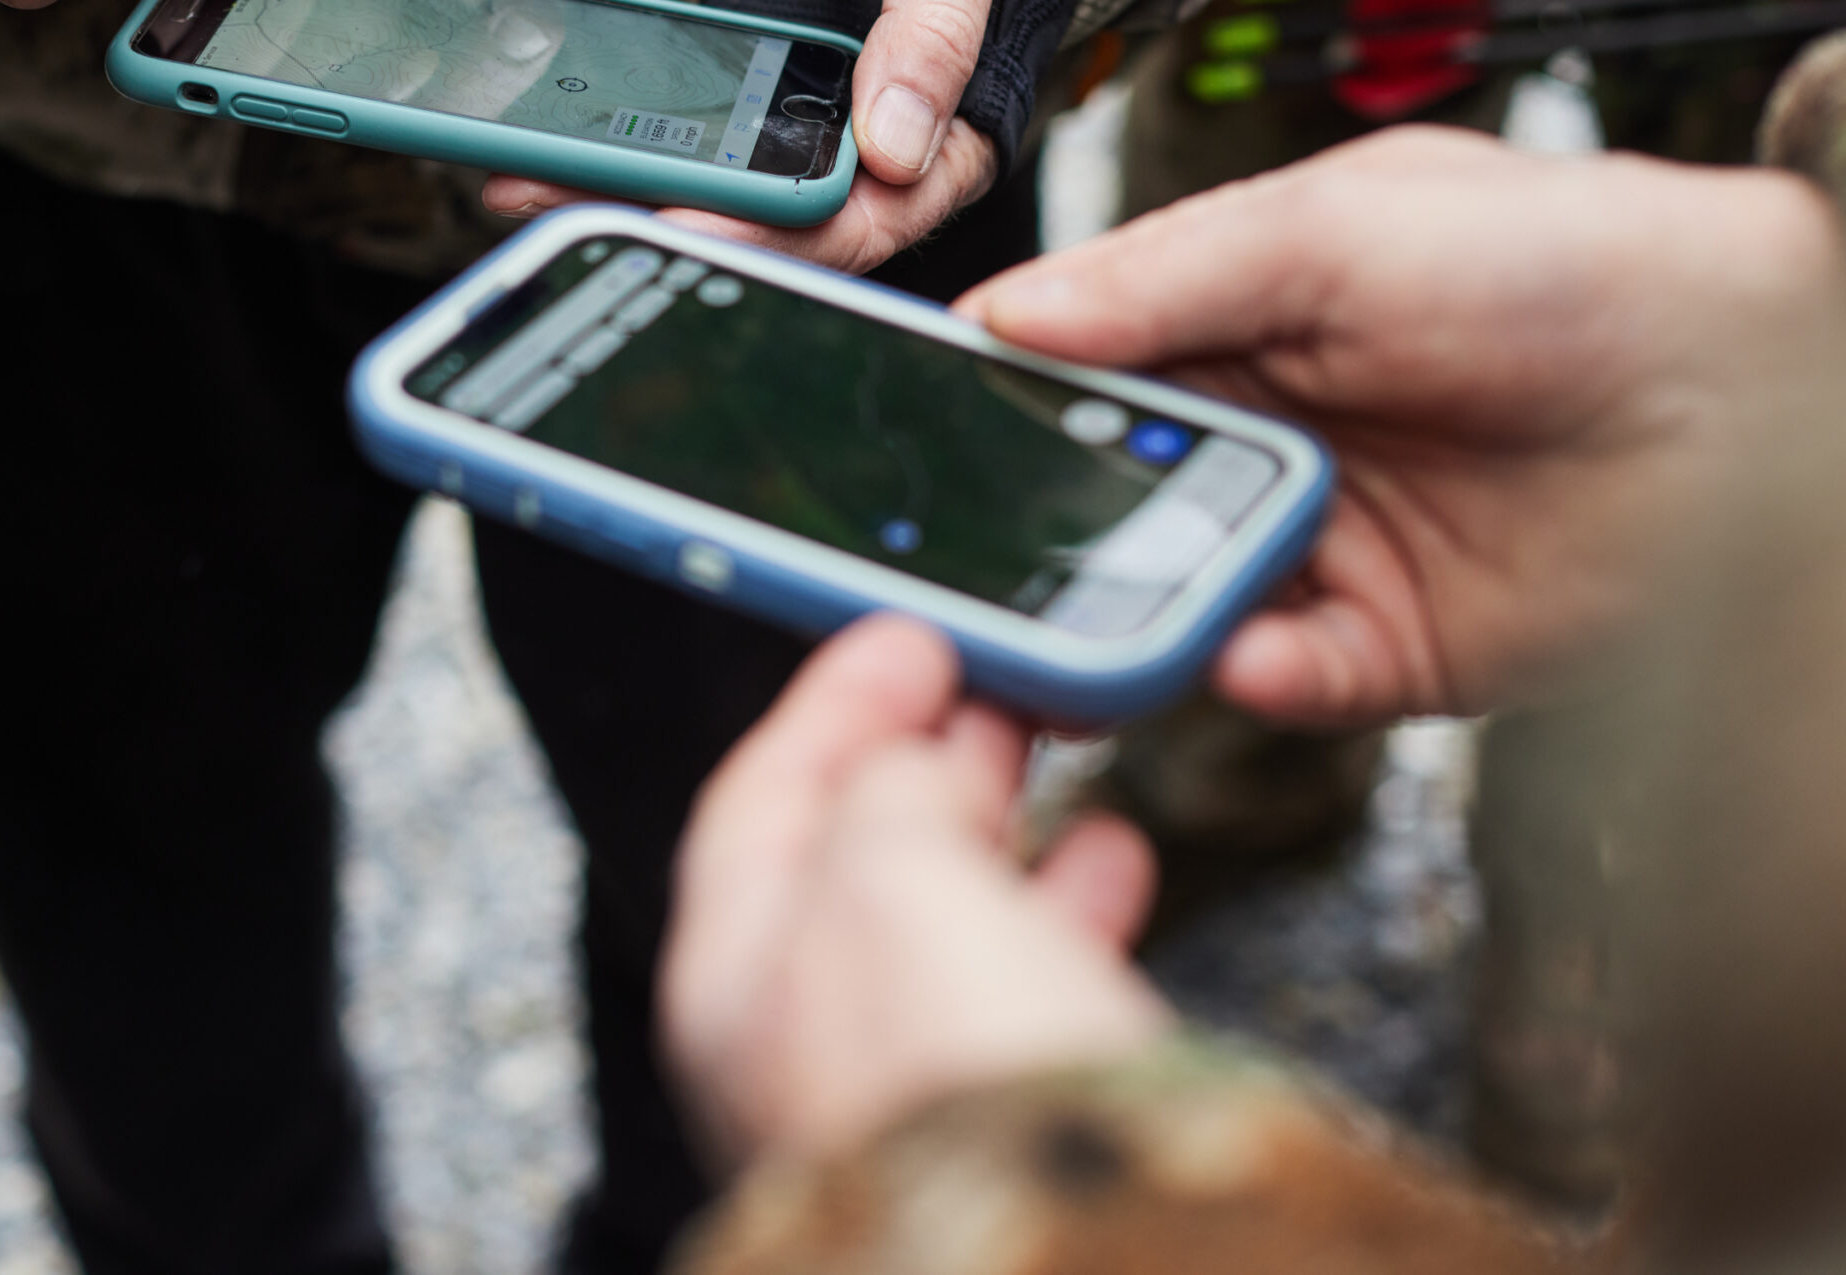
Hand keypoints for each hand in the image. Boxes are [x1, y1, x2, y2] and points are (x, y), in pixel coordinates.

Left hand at [484, 0, 1010, 271]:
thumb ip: (932, 30)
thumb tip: (895, 149)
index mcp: (945, 148)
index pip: (854, 221)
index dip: (769, 233)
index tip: (687, 224)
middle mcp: (874, 169)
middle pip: (767, 228)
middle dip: (665, 225)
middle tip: (569, 211)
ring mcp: (810, 145)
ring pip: (717, 198)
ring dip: (624, 197)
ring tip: (523, 187)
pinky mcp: (758, 117)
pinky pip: (691, 151)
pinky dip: (624, 154)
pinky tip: (546, 148)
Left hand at [661, 615, 1169, 1169]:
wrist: (1069, 1261)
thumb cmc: (951, 1084)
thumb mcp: (887, 875)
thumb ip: (886, 792)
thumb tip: (917, 772)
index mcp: (732, 980)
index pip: (756, 802)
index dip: (832, 703)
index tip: (906, 634)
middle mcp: (806, 1047)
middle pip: (851, 858)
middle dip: (917, 756)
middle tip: (986, 677)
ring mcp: (913, 1092)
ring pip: (946, 916)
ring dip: (999, 819)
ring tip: (1058, 746)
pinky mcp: (1017, 1125)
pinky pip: (1023, 979)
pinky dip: (1062, 902)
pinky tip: (1112, 861)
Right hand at [956, 131, 1843, 728]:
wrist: (1751, 382)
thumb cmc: (1559, 259)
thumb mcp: (1338, 228)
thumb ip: (1165, 275)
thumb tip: (1001, 318)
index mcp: (1232, 323)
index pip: (1068, 370)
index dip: (985, 403)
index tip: (897, 433)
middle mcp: (1262, 436)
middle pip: (1099, 496)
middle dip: (1029, 531)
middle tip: (951, 566)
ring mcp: (1319, 545)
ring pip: (1170, 595)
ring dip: (1122, 610)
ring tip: (1073, 624)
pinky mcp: (1390, 647)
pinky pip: (1282, 676)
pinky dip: (1251, 673)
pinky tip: (1246, 653)